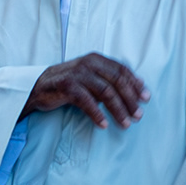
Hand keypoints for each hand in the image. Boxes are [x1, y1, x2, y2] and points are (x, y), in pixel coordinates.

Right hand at [27, 54, 148, 127]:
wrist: (39, 87)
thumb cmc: (69, 83)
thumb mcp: (90, 78)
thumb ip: (108, 80)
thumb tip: (136, 89)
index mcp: (97, 59)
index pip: (122, 70)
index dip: (135, 84)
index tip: (146, 98)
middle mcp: (89, 63)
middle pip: (117, 81)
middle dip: (130, 99)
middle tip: (138, 115)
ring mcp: (78, 74)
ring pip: (105, 92)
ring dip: (118, 110)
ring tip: (125, 123)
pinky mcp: (67, 87)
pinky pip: (87, 102)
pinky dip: (97, 114)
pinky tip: (103, 125)